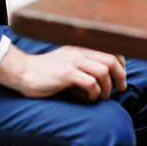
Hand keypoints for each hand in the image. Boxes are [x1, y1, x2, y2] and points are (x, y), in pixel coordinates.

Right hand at [0, 44, 126, 100]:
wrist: (24, 73)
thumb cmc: (47, 73)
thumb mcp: (70, 65)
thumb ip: (87, 70)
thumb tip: (108, 84)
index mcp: (81, 46)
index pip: (112, 49)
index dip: (122, 64)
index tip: (120, 78)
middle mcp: (79, 50)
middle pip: (112, 59)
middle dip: (120, 76)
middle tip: (120, 89)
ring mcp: (73, 61)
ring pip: (104, 70)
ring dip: (107, 87)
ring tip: (102, 96)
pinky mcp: (67, 73)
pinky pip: (91, 82)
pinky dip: (95, 93)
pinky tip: (89, 98)